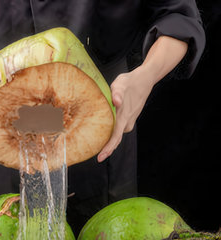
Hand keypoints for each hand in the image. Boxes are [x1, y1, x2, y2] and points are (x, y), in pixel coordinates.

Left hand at [97, 35, 187, 162]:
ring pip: (116, 134)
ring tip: (96, 147)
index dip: (108, 148)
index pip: (115, 137)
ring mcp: (128, 122)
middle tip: (97, 158)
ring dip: (108, 140)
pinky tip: (103, 134)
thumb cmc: (130, 81)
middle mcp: (127, 123)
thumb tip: (116, 102)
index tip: (100, 158)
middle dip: (106, 149)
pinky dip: (111, 132)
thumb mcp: (121, 83)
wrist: (145, 80)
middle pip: (115, 139)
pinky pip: (118, 129)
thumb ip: (117, 92)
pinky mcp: (128, 120)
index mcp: (124, 117)